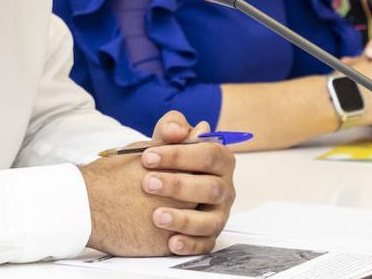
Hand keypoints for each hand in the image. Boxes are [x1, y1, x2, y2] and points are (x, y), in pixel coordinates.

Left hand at [79, 111, 235, 256]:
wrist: (154, 188)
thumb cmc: (166, 160)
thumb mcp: (166, 140)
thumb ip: (171, 127)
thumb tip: (175, 130)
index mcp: (219, 159)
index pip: (209, 153)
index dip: (179, 155)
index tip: (147, 157)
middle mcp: (224, 188)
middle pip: (211, 188)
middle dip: (178, 185)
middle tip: (147, 183)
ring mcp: (219, 214)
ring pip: (211, 220)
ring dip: (184, 219)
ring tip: (157, 216)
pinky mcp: (209, 236)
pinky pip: (205, 244)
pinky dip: (189, 244)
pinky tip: (170, 243)